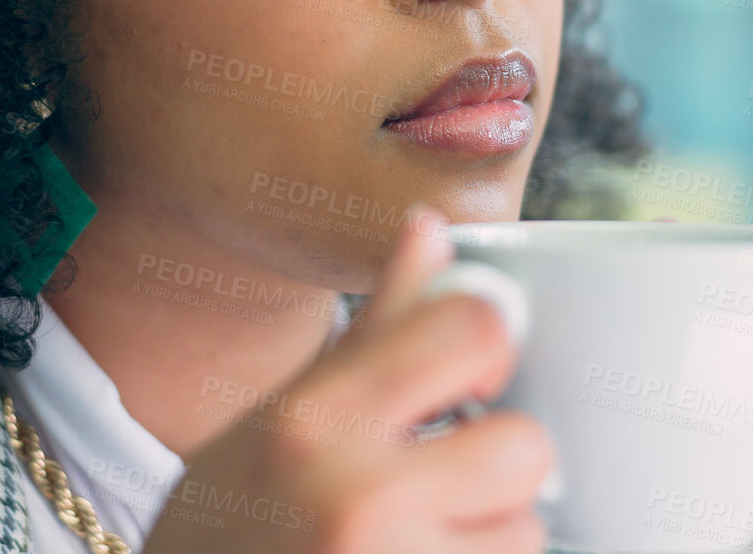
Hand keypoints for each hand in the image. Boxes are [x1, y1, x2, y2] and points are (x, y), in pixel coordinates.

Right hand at [143, 206, 553, 553]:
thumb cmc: (228, 530)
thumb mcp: (280, 416)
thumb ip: (375, 328)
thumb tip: (431, 229)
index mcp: (314, 420)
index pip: (474, 329)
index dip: (489, 346)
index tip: (471, 378)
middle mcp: (356, 498)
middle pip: (524, 448)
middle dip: (499, 468)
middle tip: (447, 484)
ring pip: (525, 535)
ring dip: (488, 539)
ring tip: (418, 543)